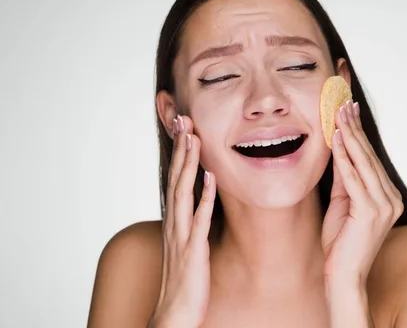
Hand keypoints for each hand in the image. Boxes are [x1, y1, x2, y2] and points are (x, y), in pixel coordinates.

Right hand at [149, 115, 215, 327]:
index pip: (175, 180)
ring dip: (188, 164)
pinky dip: (204, 197)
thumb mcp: (187, 246)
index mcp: (174, 221)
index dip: (179, 153)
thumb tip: (204, 199)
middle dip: (180, 149)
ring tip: (194, 138)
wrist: (174, 314)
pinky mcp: (193, 251)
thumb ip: (193, 222)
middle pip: (176, 178)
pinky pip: (199, 220)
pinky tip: (210, 179)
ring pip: (183, 192)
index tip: (183, 127)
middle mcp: (174, 224)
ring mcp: (181, 237)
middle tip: (184, 120)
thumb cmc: (184, 280)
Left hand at [321, 101, 403, 285]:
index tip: (350, 111)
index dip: (359, 134)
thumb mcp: (342, 204)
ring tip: (339, 114)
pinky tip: (335, 140)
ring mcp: (384, 206)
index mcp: (387, 197)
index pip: (371, 159)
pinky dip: (344, 157)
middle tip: (344, 103)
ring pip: (363, 163)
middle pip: (368, 156)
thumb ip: (344, 179)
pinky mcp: (371, 212)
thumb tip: (339, 151)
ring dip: (349, 136)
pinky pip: (354, 178)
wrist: (342, 276)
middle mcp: (390, 199)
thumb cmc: (341, 243)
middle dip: (354, 128)